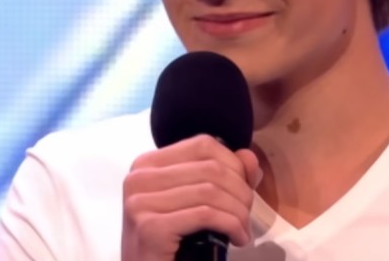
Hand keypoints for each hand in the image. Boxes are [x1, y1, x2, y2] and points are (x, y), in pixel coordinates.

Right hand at [121, 134, 262, 260]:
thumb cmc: (171, 243)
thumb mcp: (196, 203)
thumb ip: (225, 176)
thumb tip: (249, 157)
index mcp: (147, 164)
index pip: (202, 145)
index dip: (233, 164)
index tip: (244, 190)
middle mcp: (139, 177)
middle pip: (210, 168)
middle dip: (240, 191)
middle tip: (246, 216)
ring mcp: (140, 202)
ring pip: (210, 191)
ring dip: (238, 212)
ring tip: (242, 229)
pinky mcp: (150, 227)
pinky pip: (206, 214)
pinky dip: (231, 225)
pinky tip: (237, 238)